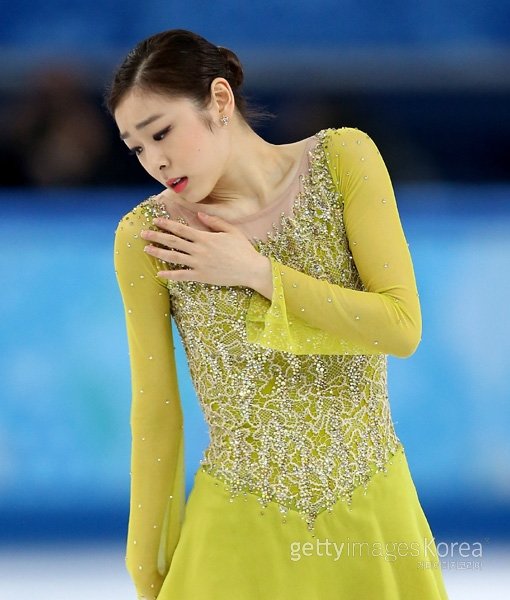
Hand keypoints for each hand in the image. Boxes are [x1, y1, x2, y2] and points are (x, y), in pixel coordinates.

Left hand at [140, 212, 268, 288]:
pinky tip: (160, 273)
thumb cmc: (243, 249)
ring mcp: (199, 264)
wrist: (250, 269)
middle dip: (157, 236)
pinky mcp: (201, 276)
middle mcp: (199, 250)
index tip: (156, 221)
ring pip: (174, 257)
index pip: (181, 229)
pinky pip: (182, 276)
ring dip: (159, 253)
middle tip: (143, 233)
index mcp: (205, 238)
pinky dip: (170, 274)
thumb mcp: (231, 231)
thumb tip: (200, 214)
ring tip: (146, 249)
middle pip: (173, 242)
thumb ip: (214, 222)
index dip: (167, 225)